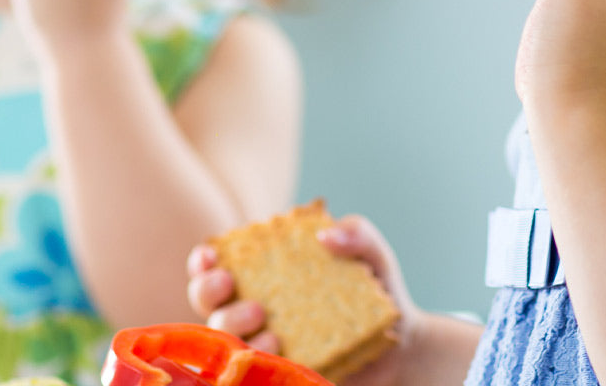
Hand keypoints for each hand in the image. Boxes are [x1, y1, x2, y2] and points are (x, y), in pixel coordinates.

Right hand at [187, 214, 416, 385]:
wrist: (402, 343)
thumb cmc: (375, 291)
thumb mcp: (373, 256)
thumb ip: (358, 234)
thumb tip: (326, 236)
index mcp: (263, 274)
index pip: (214, 267)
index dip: (202, 263)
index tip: (212, 258)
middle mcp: (253, 309)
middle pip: (206, 304)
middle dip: (211, 297)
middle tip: (251, 300)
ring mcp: (262, 345)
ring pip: (225, 343)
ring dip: (237, 337)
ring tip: (274, 337)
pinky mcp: (278, 374)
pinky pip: (252, 374)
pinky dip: (257, 367)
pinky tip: (281, 359)